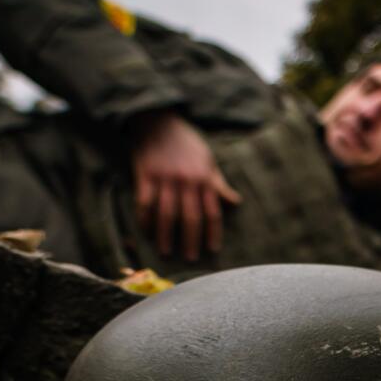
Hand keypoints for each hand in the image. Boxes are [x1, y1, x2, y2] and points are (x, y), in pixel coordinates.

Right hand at [128, 110, 241, 261]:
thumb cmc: (186, 143)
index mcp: (204, 179)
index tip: (213, 250)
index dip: (213, 232)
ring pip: (166, 213)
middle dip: (191, 240)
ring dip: (166, 235)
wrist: (158, 121)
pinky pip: (145, 202)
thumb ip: (218, 184)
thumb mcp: (208, 161)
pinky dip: (145, 219)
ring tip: (166, 252)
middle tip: (190, 259)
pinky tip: (146, 232)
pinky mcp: (145, 175)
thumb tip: (235, 203)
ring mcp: (165, 178)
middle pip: (190, 217)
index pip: (212, 212)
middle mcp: (186, 181)